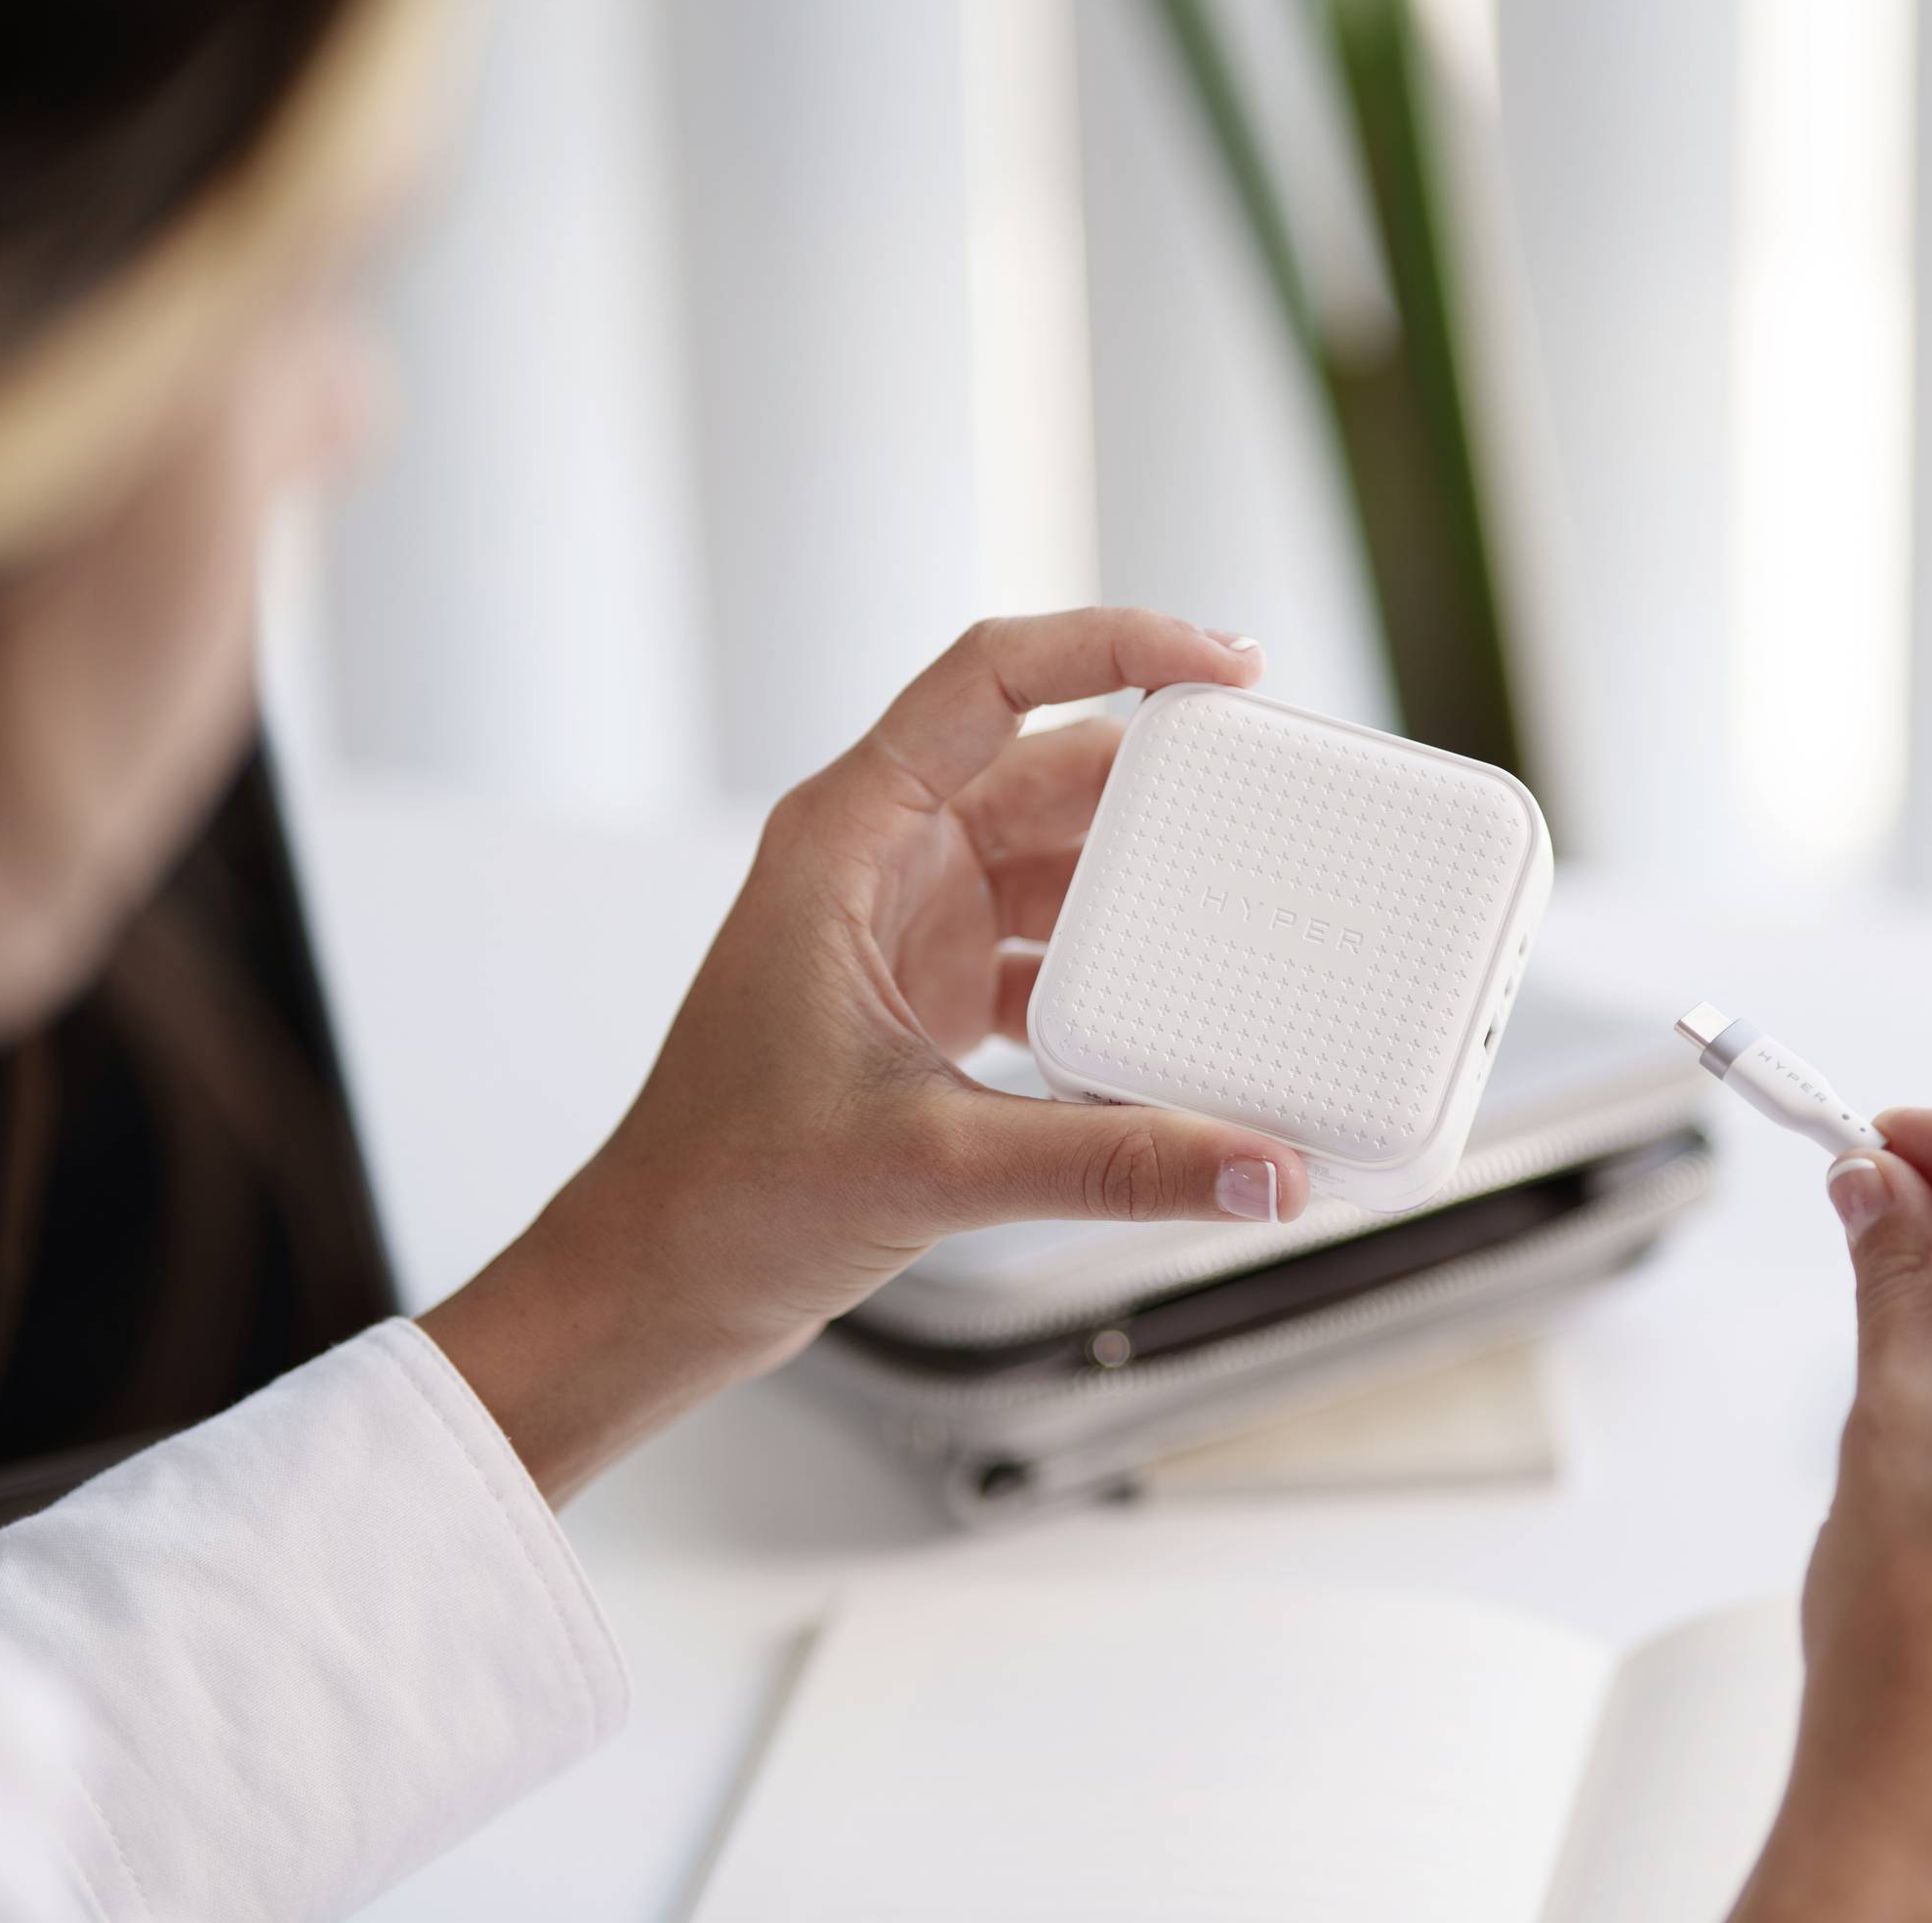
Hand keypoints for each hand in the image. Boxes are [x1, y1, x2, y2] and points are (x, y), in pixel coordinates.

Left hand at [422, 609, 1312, 1497]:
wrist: (656, 1287)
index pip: (989, 678)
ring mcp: (907, 927)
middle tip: (1275, 794)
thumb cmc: (723, 1197)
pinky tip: (1181, 1026)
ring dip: (1147, 887)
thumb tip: (1261, 1169)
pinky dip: (1118, 979)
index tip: (1223, 669)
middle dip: (1161, 779)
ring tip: (1252, 904)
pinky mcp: (931, 997)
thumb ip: (1111, 1164)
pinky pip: (1051, 951)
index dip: (1112, 645)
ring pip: (1056, 862)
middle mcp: (880, 862)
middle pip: (1048, 765)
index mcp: (848, 839)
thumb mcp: (934, 1165)